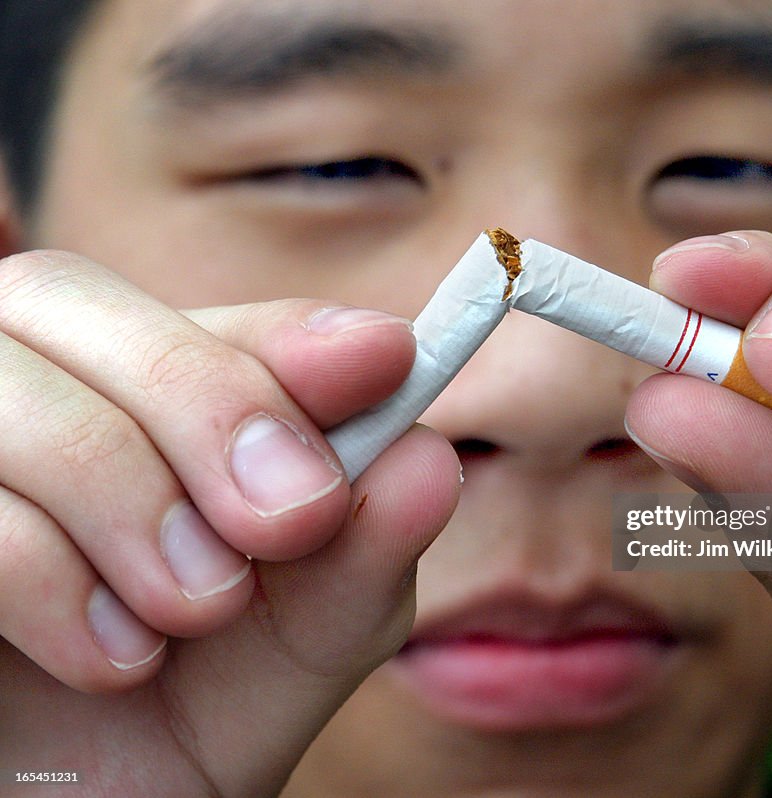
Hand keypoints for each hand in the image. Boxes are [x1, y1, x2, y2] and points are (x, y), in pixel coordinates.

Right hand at [0, 250, 460, 794]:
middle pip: (80, 298)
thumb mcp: (302, 640)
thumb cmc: (192, 718)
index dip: (294, 334)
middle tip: (290, 520)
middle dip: (208, 404)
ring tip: (195, 611)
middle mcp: (42, 395)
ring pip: (13, 383)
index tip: (383, 360)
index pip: (216, 319)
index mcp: (148, 405)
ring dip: (128, 498)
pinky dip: (41, 573)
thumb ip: (362, 553)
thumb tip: (428, 461)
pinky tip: (107, 658)